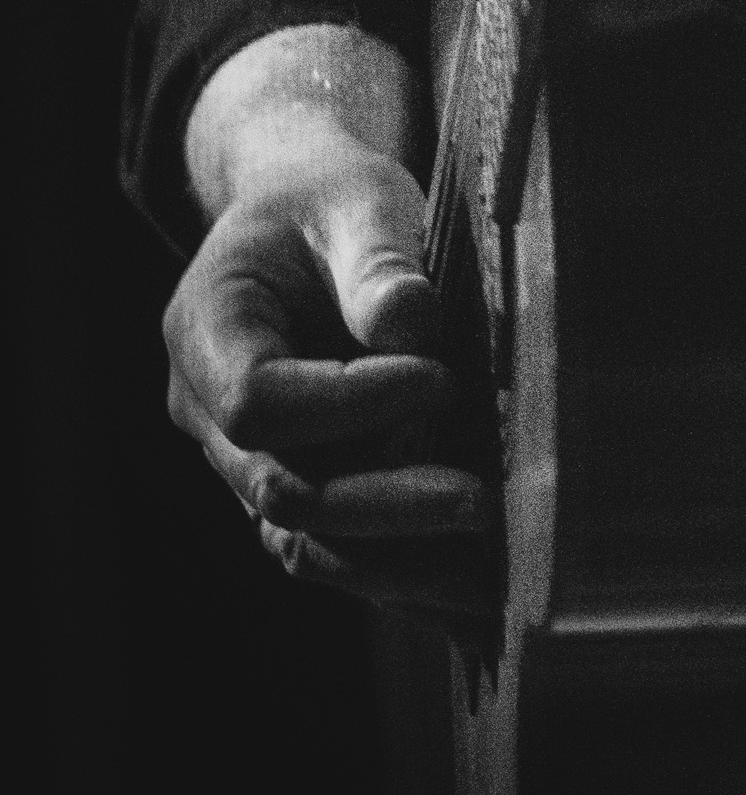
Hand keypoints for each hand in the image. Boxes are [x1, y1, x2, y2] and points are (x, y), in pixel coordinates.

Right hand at [163, 136, 489, 621]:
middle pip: (282, 489)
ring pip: (307, 542)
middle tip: (480, 499)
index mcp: (206, 330)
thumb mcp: (357, 200)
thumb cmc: (332, 202)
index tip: (437, 378)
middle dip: (384, 503)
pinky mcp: (300, 486)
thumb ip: (377, 261)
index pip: (256, 401)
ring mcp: (246, 463)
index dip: (346, 405)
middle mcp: (208, 414)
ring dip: (399, 560)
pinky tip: (479, 594)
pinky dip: (404, 574)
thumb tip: (411, 330)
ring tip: (491, 568)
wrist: (310, 223)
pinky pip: (339, 550)